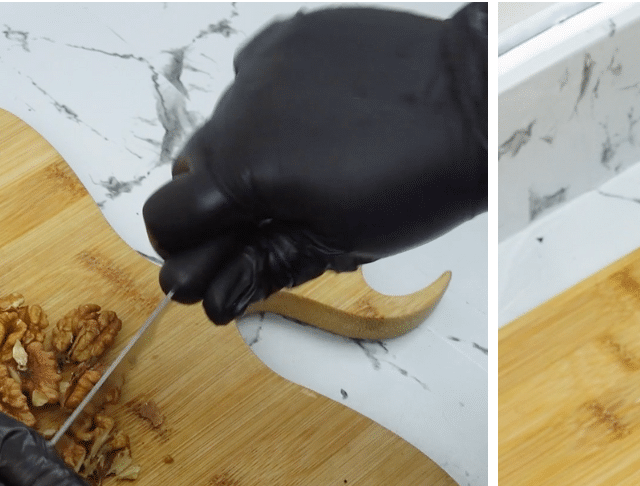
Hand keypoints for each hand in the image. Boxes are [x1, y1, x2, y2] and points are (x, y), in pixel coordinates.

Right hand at [141, 3, 486, 324]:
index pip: (166, 219)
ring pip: (226, 123)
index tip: (207, 265)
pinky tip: (316, 124)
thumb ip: (262, 265)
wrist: (472, 105)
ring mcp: (263, 67)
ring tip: (309, 168)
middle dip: (219, 204)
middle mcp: (239, 110)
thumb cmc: (419, 180)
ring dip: (250, 153)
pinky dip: (274, 106)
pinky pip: (257, 78)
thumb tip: (216, 294)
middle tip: (266, 223)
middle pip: (191, 170)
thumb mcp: (337, 244)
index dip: (183, 250)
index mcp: (243, 171)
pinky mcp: (289, 38)